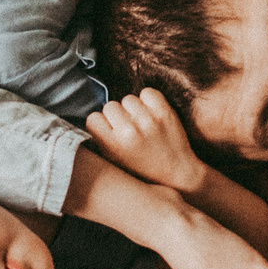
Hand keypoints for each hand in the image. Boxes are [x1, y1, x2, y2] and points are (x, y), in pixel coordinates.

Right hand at [86, 87, 208, 195]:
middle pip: (110, 106)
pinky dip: (148, 100)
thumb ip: (99, 141)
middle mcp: (128, 131)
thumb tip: (90, 119)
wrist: (177, 176)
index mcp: (112, 145)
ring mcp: (148, 120)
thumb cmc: (141, 170)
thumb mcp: (113, 162)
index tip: (110, 132)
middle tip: (127, 129)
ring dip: (133, 109)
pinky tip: (151, 115)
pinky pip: (148, 92)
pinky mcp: (165, 112)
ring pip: (128, 98)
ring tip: (141, 123)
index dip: (101, 124)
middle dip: (117, 116)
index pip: (93, 118)